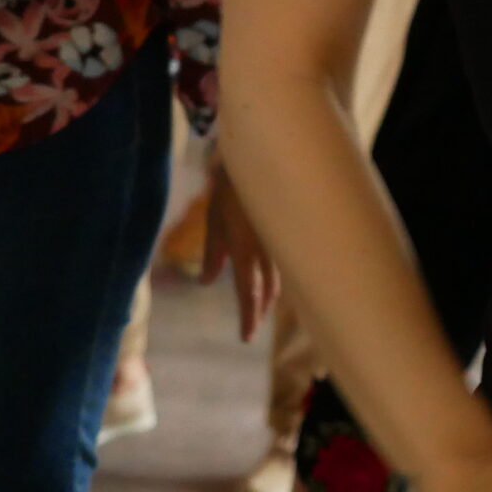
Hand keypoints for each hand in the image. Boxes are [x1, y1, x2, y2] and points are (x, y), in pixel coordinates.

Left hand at [201, 160, 277, 339]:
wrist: (259, 154)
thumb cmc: (229, 185)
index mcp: (246, 247)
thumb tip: (205, 281)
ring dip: (268, 294)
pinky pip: (281, 260)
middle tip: (250, 328)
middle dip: (258, 310)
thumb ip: (213, 251)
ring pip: (277, 275)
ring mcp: (278, 239)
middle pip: (266, 289)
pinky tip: (271, 277)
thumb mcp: (214, 218)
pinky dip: (275, 274)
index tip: (246, 338)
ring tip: (259, 306)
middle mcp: (266, 248)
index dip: (248, 316)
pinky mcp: (285, 230)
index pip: (248, 291)